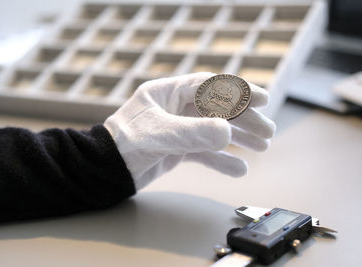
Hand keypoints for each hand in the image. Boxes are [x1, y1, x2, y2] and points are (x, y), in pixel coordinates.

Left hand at [104, 72, 275, 189]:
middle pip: (217, 109)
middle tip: (268, 132)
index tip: (263, 99)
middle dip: (244, 120)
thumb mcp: (158, 134)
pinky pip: (204, 153)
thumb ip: (192, 133)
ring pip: (214, 130)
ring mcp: (177, 129)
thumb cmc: (123, 145)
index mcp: (168, 93)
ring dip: (239, 139)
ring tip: (261, 147)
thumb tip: (228, 133)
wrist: (105, 170)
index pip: (209, 87)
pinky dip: (221, 160)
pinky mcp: (176, 149)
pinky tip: (238, 169)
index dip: (238, 92)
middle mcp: (175, 108)